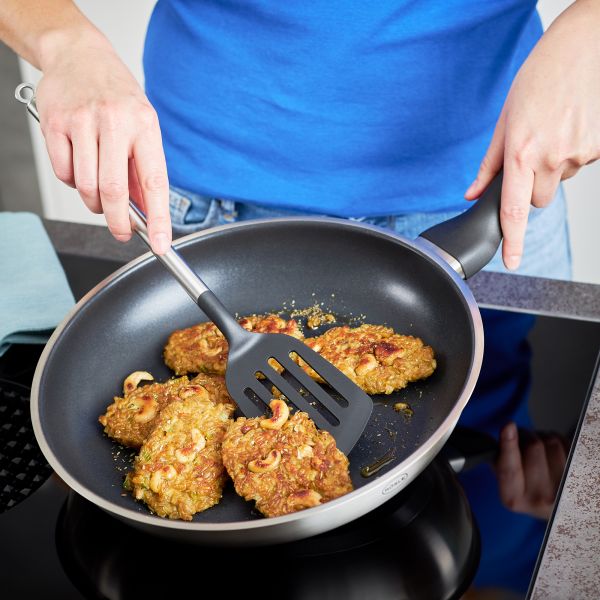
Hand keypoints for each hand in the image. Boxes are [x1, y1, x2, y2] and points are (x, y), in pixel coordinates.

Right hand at [36, 28, 170, 253]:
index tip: (161, 244)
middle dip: (119, 222)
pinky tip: (79, 165)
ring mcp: (82, 121)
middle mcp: (115, 122)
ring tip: (99, 192)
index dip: (158, 219)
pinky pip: (63, 172)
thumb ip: (142, 168)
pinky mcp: (54, 123)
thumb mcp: (142, 127)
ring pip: (86, 186)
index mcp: (145, 126)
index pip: (154, 182)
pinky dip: (72, 181)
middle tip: (122, 232)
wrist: (79, 54)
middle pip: (114, 190)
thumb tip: (143, 211)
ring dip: (93, 202)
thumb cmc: (116, 96)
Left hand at [464, 0, 599, 270]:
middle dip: (530, 187)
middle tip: (530, 155)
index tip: (511, 261)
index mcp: (520, 154)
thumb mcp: (503, 122)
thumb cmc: (537, 80)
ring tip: (550, 134)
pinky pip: (578, 167)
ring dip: (551, 169)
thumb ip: (488, 165)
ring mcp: (577, 154)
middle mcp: (549, 158)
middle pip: (537, 201)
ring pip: (557, 183)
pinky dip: (570, 156)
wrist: (580, 49)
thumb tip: (471, 193)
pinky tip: (568, 130)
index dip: (512, 241)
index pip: (513, 210)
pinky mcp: (597, 148)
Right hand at [494, 422, 567, 519]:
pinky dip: (556, 439)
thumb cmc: (528, 490)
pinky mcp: (580, 476)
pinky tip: (551, 451)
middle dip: (524, 434)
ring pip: (550, 441)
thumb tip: (505, 432)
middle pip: (533, 447)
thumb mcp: (505, 481)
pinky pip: (565, 443)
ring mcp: (565, 488)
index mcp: (515, 498)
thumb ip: (499, 460)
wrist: (559, 507)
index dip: (508, 445)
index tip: (508, 426)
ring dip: (540, 436)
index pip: (510, 469)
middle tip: (520, 436)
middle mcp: (542, 497)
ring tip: (537, 447)